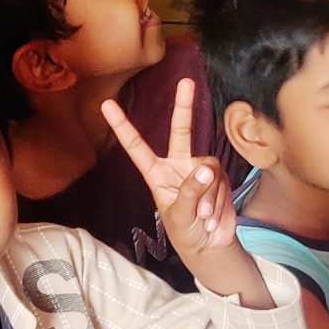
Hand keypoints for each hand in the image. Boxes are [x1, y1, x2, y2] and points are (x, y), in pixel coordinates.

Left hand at [101, 79, 237, 262]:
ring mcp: (200, 169)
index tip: (107, 105)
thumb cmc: (186, 233)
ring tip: (204, 218)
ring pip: (208, 167)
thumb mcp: (180, 216)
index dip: (123, 126)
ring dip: (208, 195)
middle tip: (187, 82)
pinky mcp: (219, 177)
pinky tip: (213, 217)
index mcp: (157, 174)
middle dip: (184, 107)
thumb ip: (191, 192)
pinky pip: (221, 180)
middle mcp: (178, 165)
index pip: (137, 147)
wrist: (210, 246)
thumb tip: (205, 167)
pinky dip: (218, 200)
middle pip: (181, 131)